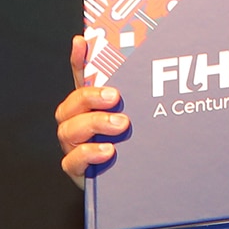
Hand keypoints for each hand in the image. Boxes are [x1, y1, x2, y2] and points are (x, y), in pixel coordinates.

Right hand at [55, 34, 128, 186]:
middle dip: (90, 97)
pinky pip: (72, 161)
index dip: (78, 60)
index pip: (80, 79)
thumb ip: (141, 98)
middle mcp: (76, 124)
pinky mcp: (76, 170)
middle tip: (115, 97)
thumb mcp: (139, 119)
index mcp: (89, 108)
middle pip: (69, 105)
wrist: (134, 187)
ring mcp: (73, 147)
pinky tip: (108, 151)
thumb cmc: (135, 148)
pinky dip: (88, 154)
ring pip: (68, 131)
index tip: (82, 41)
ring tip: (120, 124)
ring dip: (94, 124)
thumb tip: (159, 69)